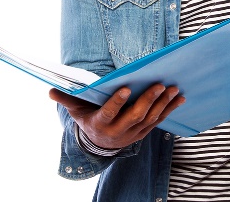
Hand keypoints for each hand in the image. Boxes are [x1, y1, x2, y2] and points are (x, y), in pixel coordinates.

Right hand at [49, 84, 184, 148]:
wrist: (99, 144)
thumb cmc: (88, 119)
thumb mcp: (77, 111)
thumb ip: (67, 99)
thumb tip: (50, 91)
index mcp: (101, 124)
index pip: (109, 113)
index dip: (116, 102)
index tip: (125, 88)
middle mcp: (118, 131)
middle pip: (135, 116)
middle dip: (148, 100)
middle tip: (159, 84)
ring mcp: (133, 134)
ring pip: (150, 119)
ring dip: (163, 104)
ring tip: (173, 89)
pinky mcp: (143, 133)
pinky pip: (158, 121)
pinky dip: (169, 109)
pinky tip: (179, 98)